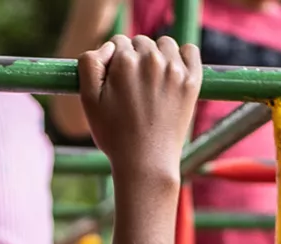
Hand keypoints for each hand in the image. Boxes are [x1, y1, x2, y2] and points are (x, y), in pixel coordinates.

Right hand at [77, 35, 201, 182]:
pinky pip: (190, 51)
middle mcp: (151, 60)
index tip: (115, 81)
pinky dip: (182, 56)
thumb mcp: (88, 100)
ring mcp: (174, 70)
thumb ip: (89, 64)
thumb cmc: (114, 134)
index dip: (114, 61)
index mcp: (124, 62)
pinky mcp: (192, 81)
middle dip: (135, 58)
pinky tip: (173, 73)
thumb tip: (108, 47)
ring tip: (152, 81)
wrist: (146, 163)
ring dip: (157, 55)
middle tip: (133, 87)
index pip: (118, 42)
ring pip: (164, 44)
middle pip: (140, 42)